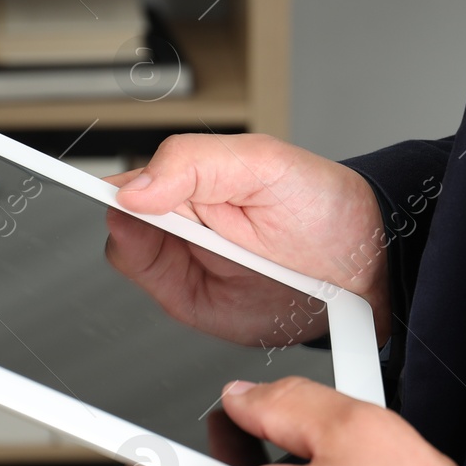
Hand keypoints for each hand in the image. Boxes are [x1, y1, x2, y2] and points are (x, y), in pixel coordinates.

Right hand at [105, 134, 390, 346]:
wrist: (364, 268)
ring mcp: (183, 261)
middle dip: (134, 222)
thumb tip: (135, 188)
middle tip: (181, 224)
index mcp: (188, 175)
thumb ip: (193, 162)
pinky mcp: (193, 304)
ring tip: (212, 250)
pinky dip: (166, 293)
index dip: (107, 184)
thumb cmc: (324, 207)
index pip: (128, 176)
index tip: (101, 193)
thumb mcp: (264, 162)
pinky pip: (156, 301)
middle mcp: (179, 218)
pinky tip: (204, 280)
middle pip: (118, 219)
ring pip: (130, 258)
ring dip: (153, 257)